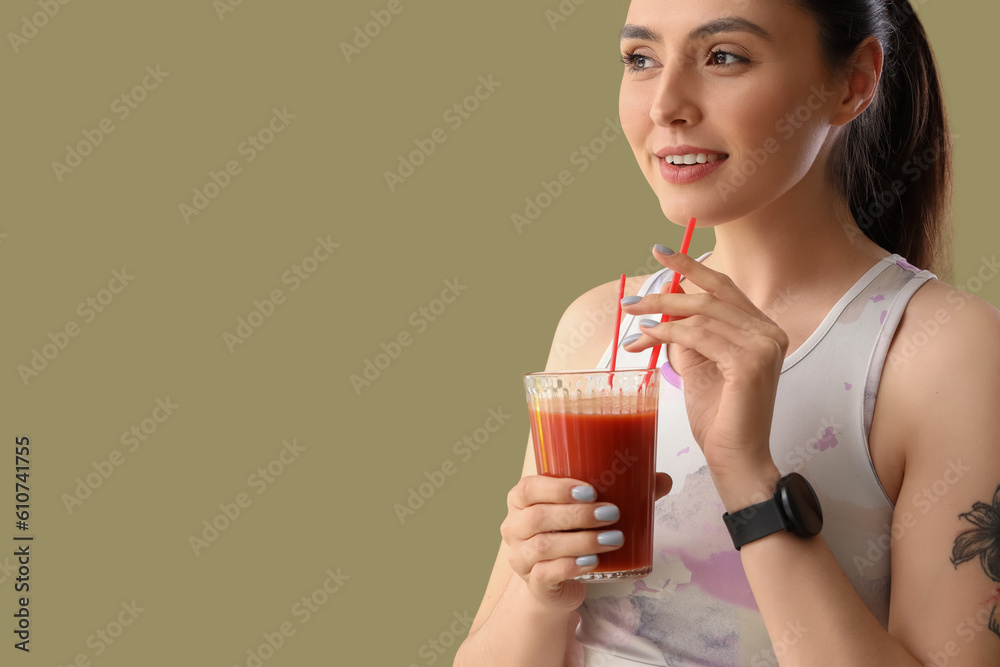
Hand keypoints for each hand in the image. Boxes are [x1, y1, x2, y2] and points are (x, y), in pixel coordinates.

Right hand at [501, 473, 671, 612]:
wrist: (555, 580)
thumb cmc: (570, 533)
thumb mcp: (587, 510)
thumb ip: (621, 492)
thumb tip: (663, 479)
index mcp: (521, 500)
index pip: (528, 488)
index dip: (557, 488)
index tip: (591, 490)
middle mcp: (514, 527)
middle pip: (538, 517)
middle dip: (578, 515)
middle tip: (612, 513)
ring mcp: (520, 557)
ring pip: (544, 546)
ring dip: (582, 541)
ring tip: (613, 539)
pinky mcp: (533, 583)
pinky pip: (546, 574)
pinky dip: (571, 566)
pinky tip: (593, 562)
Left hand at [622, 248, 784, 506]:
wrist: (735, 457)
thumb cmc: (718, 417)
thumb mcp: (699, 365)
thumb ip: (688, 334)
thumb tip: (665, 307)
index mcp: (762, 329)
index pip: (724, 287)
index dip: (691, 267)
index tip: (660, 252)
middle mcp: (769, 332)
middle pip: (710, 295)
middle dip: (665, 292)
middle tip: (630, 299)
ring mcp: (764, 345)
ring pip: (701, 314)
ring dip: (659, 316)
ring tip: (632, 324)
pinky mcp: (750, 362)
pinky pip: (699, 335)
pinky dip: (668, 333)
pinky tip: (646, 338)